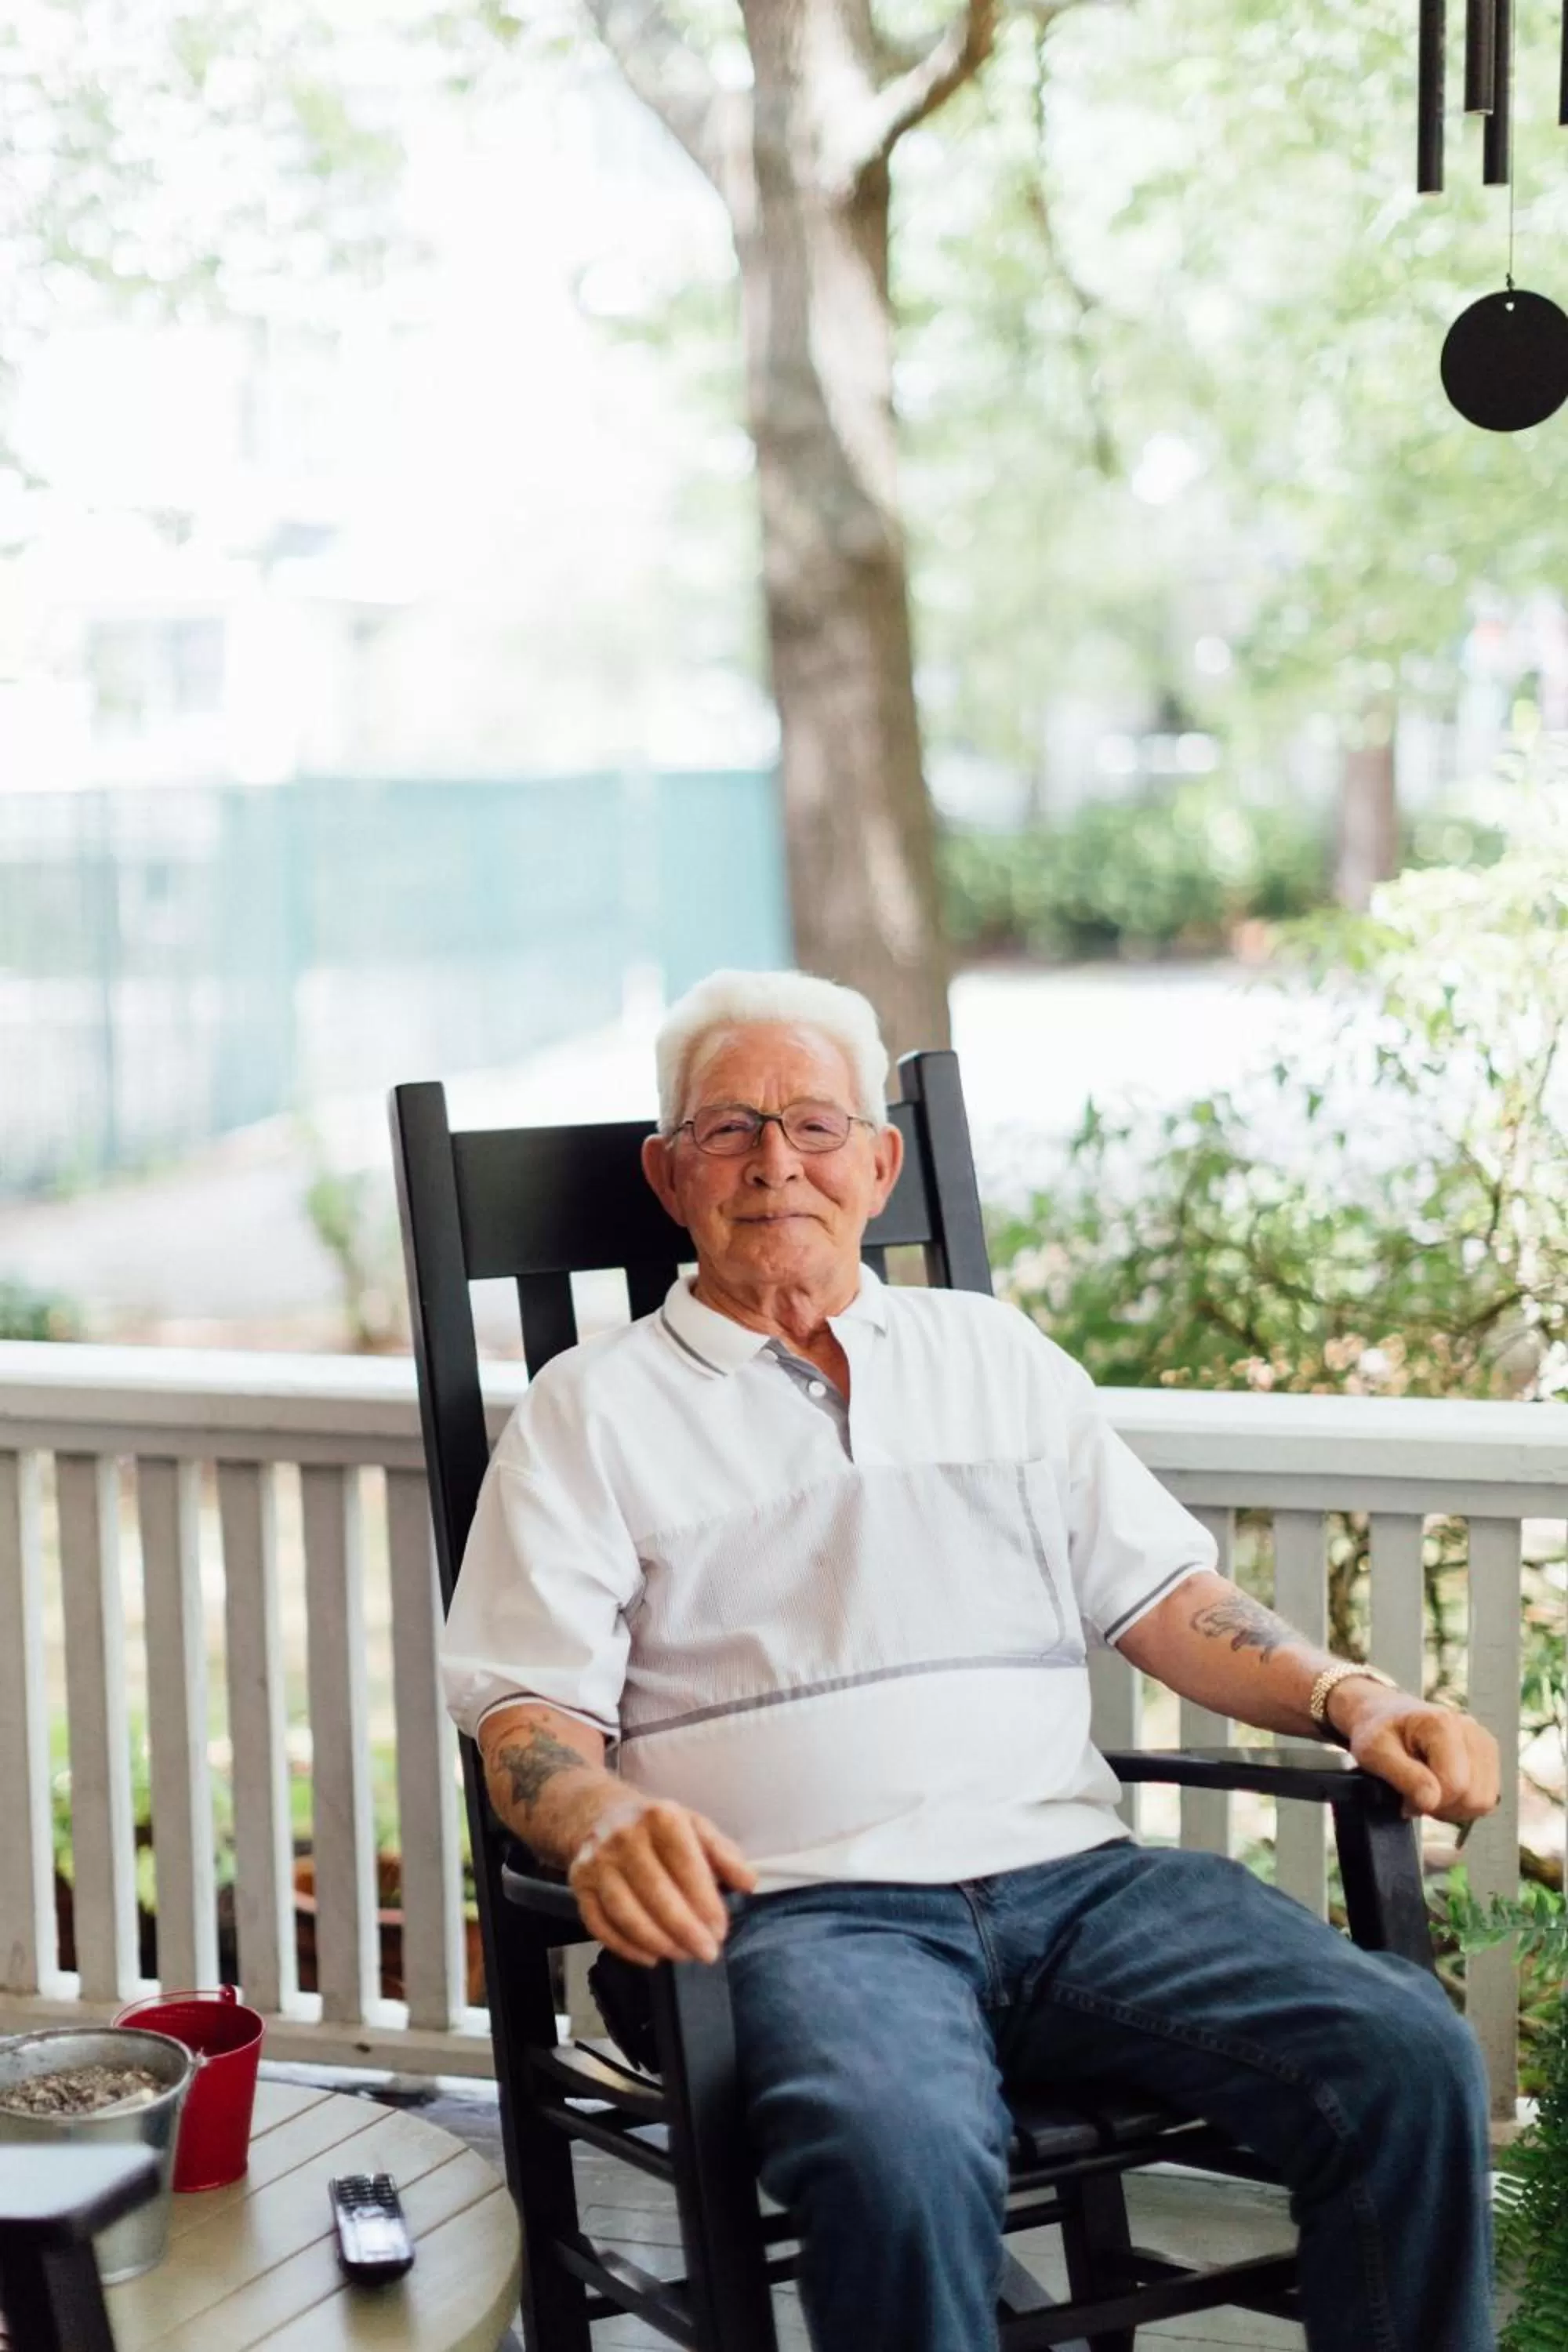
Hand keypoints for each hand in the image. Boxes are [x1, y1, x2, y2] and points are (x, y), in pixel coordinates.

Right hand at [567, 1794, 757, 1968]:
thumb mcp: (696, 1827)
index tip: (721, 1931)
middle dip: (685, 1930)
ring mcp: (597, 1861)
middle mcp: (624, 1836)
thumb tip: (748, 1884)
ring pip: (625, 1912)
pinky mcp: (578, 1883)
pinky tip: (651, 1957)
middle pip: (655, 1893)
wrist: (603, 1815)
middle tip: (707, 1953)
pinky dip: (625, 1947)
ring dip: (658, 1941)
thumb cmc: (660, 1829)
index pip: (686, 1865)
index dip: (705, 1902)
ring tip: (683, 1956)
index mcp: (660, 1816)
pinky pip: (599, 1923)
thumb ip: (725, 1855)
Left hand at [1331, 1681, 1500, 1824]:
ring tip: (1428, 1790)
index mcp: (1442, 1723)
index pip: (1454, 1784)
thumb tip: (1431, 1802)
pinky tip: (1442, 1789)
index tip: (1404, 1795)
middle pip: (1474, 1797)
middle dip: (1443, 1806)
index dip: (1428, 1802)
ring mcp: (1483, 1742)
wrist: (1383, 1715)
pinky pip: (1487, 1798)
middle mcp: (1471, 1729)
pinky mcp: (1487, 1756)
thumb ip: (1404, 1776)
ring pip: (1484, 1801)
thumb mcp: (1374, 1752)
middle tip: (1415, 1794)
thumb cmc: (1377, 1731)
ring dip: (1453, 1807)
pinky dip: (1463, 1803)